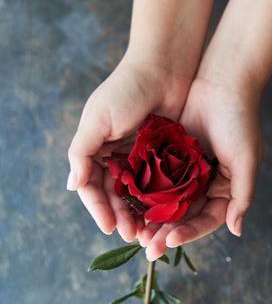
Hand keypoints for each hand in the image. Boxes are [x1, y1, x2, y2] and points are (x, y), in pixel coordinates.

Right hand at [67, 55, 190, 240]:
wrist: (164, 68)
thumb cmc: (126, 90)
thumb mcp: (98, 118)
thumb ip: (82, 152)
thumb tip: (73, 187)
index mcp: (97, 149)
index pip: (93, 187)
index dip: (99, 208)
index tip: (110, 227)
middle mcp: (117, 156)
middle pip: (116, 195)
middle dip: (122, 216)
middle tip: (133, 235)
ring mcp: (142, 157)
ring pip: (139, 194)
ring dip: (141, 213)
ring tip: (149, 232)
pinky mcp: (165, 155)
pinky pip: (161, 183)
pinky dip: (161, 199)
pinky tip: (166, 214)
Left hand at [138, 78, 263, 260]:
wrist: (222, 81)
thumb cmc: (240, 121)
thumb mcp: (246, 160)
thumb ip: (242, 196)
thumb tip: (236, 231)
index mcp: (224, 188)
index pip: (205, 219)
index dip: (188, 233)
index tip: (168, 242)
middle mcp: (204, 183)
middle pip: (183, 215)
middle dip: (165, 232)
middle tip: (146, 248)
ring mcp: (185, 169)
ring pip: (165, 201)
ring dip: (151, 217)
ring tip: (134, 232)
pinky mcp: (168, 153)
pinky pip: (154, 177)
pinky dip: (143, 191)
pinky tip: (129, 203)